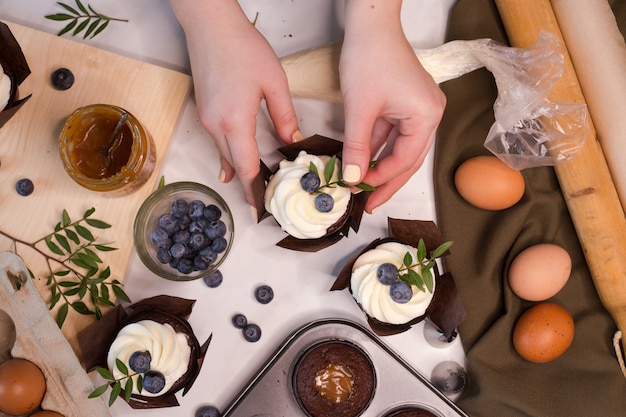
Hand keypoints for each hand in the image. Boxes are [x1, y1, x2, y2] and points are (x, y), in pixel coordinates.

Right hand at [170, 0, 300, 206]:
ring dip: (239, 170)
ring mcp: (206, 119)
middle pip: (233, 166)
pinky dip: (229, 154)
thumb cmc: (242, 48)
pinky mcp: (203, 111)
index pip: (245, 168)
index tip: (260, 210)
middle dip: (248, 185)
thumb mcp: (274, 83)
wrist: (210, 25)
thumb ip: (285, 116)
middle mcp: (216, 126)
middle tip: (265, 201)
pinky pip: (217, 142)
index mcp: (235, 122)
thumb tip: (294, 140)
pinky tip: (233, 165)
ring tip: (256, 185)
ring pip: (224, 154)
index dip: (254, 192)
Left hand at [340, 1, 445, 212]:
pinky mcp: (407, 103)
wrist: (370, 24)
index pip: (405, 159)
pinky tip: (365, 162)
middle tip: (370, 203)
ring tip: (365, 188)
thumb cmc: (369, 57)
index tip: (360, 191)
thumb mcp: (359, 109)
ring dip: (382, 165)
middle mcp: (430, 114)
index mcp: (427, 116)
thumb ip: (357, 148)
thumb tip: (352, 179)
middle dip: (387, 181)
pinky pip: (394, 133)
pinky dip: (379, 147)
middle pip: (408, 159)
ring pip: (401, 148)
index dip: (381, 179)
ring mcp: (419, 108)